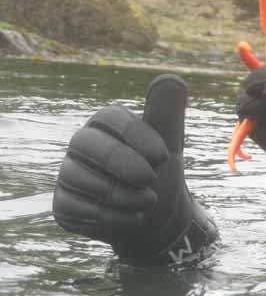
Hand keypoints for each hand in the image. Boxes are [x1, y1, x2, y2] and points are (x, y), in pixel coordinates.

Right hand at [53, 74, 217, 265]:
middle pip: (85, 144)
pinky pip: (73, 208)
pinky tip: (134, 216)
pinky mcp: (63, 205)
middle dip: (119, 163)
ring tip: (149, 200)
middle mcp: (81, 145)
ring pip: (77, 179)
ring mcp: (68, 174)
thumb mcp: (170, 140)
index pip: (109, 118)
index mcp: (105, 123)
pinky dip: (109, 216)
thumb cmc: (160, 169)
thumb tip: (170, 78)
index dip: (136, 136)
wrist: (157, 213)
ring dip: (119, 194)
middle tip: (151, 179)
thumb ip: (168, 112)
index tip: (164, 156)